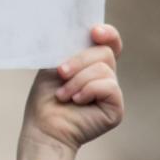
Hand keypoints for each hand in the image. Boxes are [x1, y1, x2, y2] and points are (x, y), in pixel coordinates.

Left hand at [16, 24, 124, 159]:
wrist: (43, 127)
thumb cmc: (45, 99)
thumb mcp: (54, 65)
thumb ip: (70, 49)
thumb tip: (84, 31)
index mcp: (92, 64)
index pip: (110, 43)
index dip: (108, 34)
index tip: (94, 32)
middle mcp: (105, 77)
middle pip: (104, 52)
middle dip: (79, 61)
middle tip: (61, 73)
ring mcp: (112, 92)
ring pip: (104, 69)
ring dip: (77, 80)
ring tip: (63, 94)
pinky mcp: (116, 108)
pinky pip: (108, 86)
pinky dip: (88, 90)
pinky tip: (76, 101)